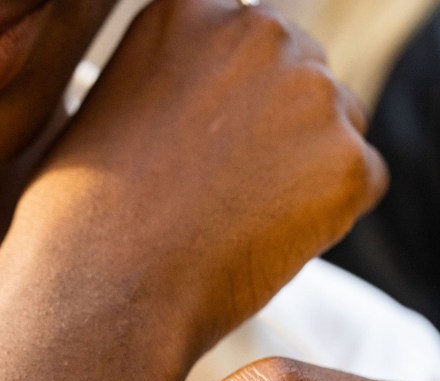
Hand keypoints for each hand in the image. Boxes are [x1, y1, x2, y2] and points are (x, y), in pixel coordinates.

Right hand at [9, 0, 386, 359]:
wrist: (99, 294)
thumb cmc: (80, 223)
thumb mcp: (107, 114)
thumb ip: (172, 85)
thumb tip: (214, 111)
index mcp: (190, 10)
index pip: (247, 44)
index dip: (233, 103)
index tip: (208, 152)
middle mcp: (258, 30)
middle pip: (302, 74)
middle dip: (278, 130)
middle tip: (228, 196)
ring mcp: (311, 94)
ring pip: (339, 126)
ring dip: (305, 172)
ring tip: (236, 227)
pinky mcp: (348, 164)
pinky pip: (359, 184)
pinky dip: (325, 220)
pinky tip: (261, 248)